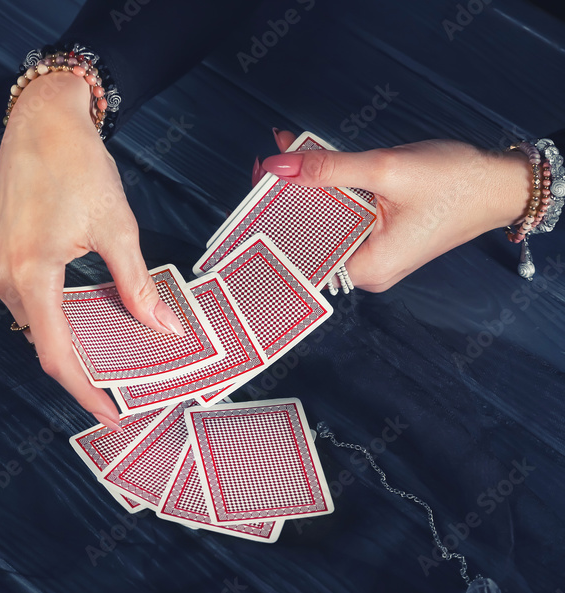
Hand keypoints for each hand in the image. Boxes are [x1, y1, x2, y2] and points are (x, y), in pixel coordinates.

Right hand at [0, 73, 183, 428]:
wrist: (39, 118)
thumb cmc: (76, 163)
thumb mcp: (116, 226)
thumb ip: (137, 284)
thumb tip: (164, 327)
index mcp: (32, 273)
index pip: (57, 353)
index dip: (85, 391)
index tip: (110, 412)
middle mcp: (5, 277)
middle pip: (43, 342)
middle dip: (81, 367)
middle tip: (120, 383)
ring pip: (34, 322)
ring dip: (67, 339)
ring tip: (108, 349)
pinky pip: (26, 300)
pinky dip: (54, 314)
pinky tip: (84, 314)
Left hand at [255, 129, 532, 291]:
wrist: (501, 183)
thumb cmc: (455, 183)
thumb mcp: (386, 169)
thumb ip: (329, 169)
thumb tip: (279, 165)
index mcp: (366, 268)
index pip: (301, 253)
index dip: (272, 222)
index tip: (253, 192)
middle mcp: (365, 271)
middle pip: (309, 237)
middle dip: (285, 199)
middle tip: (266, 165)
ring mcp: (372, 256)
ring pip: (324, 224)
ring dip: (305, 191)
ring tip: (282, 159)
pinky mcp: (377, 239)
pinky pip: (342, 217)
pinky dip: (327, 192)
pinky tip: (310, 166)